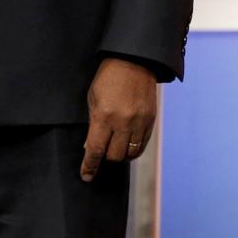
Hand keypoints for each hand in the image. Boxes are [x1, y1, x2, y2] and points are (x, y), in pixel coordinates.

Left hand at [80, 57, 158, 181]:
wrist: (134, 61)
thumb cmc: (108, 78)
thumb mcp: (93, 99)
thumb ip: (93, 124)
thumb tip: (91, 147)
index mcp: (104, 116)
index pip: (95, 150)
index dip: (90, 166)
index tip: (87, 176)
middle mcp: (123, 122)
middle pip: (114, 156)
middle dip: (106, 158)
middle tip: (102, 153)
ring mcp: (139, 121)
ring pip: (130, 153)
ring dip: (121, 155)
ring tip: (116, 150)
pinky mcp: (151, 119)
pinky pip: (143, 144)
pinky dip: (134, 149)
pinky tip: (128, 146)